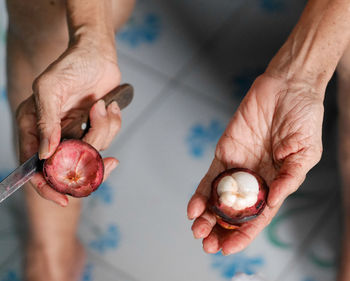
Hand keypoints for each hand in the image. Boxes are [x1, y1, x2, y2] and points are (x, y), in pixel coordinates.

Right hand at [16, 37, 121, 205]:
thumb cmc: (70, 65)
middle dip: (90, 164)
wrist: (97, 53)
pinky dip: (112, 122)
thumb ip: (45, 121)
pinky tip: (109, 104)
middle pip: (68, 166)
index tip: (65, 198)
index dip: (48, 186)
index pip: (35, 165)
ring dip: (103, 129)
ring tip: (101, 105)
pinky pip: (108, 136)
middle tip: (109, 163)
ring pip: (93, 150)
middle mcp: (54, 133)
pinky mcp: (94, 126)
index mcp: (34, 126)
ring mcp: (76, 130)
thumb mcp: (50, 88)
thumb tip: (45, 155)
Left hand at [187, 74, 323, 254]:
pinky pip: (210, 177)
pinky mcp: (225, 152)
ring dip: (207, 216)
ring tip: (197, 231)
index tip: (229, 249)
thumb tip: (274, 202)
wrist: (287, 87)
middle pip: (234, 212)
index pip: (258, 216)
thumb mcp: (305, 151)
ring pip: (218, 198)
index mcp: (276, 183)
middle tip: (207, 244)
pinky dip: (201, 193)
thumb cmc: (303, 117)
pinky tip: (194, 208)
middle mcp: (255, 179)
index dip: (244, 234)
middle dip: (220, 229)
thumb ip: (289, 178)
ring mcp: (238, 167)